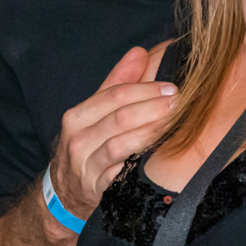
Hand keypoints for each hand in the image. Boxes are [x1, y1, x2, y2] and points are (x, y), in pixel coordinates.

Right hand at [52, 47, 176, 219]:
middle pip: (120, 118)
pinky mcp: (97, 189)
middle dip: (153, 107)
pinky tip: (159, 153)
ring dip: (151, 132)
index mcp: (78, 117)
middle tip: (178, 101)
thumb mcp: (96, 114)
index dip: (145, 89)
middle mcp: (78, 140)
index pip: (114, 95)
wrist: (66, 192)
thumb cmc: (87, 146)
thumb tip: (139, 53)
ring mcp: (86, 166)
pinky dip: (140, 160)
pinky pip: (121, 173)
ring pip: (121, 144)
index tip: (170, 86)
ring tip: (174, 123)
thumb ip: (117, 83)